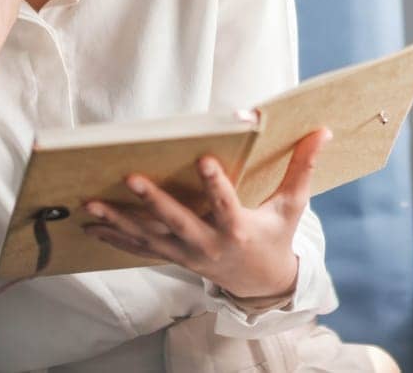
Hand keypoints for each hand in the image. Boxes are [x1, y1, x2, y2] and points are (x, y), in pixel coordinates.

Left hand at [81, 127, 332, 300]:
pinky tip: (90, 225)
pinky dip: (114, 237)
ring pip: (148, 237)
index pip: (227, 203)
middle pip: (177, 222)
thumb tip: (322, 131)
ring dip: (118, 221)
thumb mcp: (292, 206)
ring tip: (91, 204)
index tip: (204, 159)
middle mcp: (209, 244)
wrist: (261, 283)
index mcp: (239, 229)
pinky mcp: (173, 257)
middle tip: (130, 178)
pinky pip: (139, 248)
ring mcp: (187, 254)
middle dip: (153, 201)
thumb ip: (303, 167)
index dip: (216, 184)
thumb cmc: (275, 236)